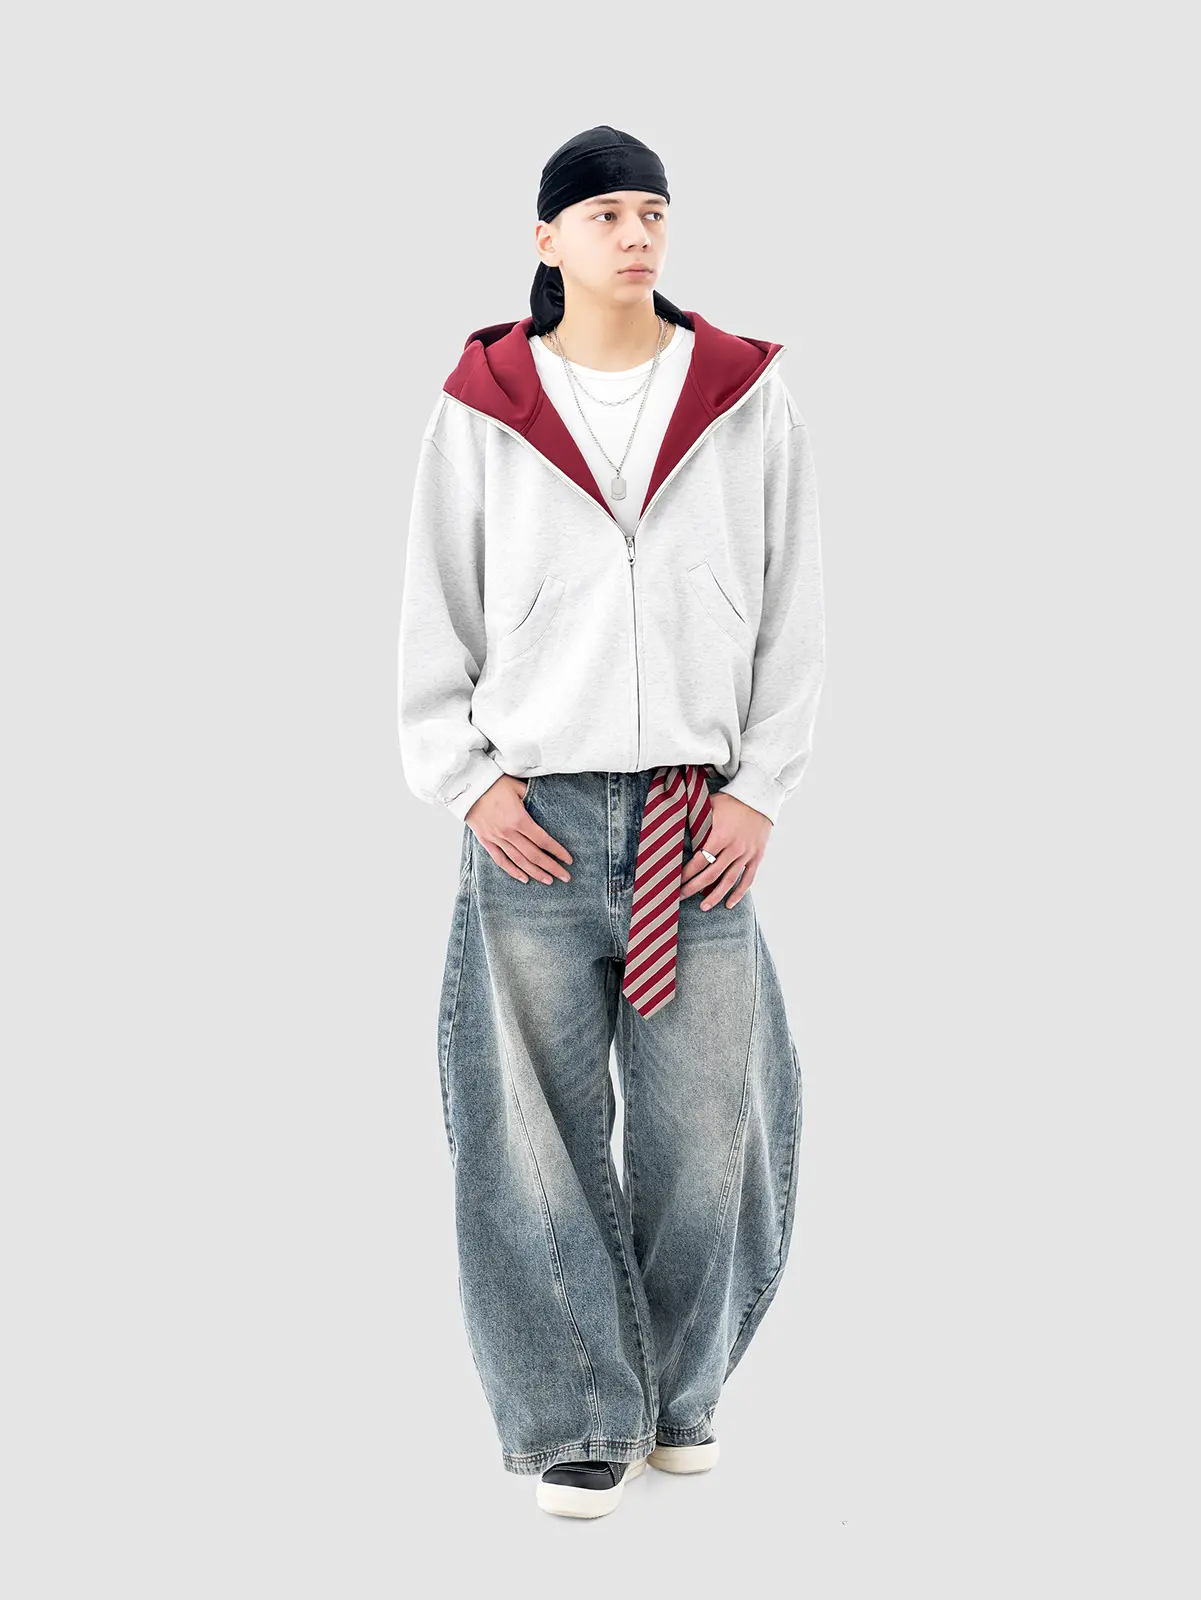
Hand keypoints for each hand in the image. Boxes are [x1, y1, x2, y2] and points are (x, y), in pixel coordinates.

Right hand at [465, 776, 572, 885]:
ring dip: (535, 872)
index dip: (557, 851)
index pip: (543, 840)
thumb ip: (533, 797)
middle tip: (565, 877)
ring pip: (519, 861)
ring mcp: (496, 838)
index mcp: (519, 819)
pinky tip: (524, 879)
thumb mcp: (518, 786)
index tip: (568, 860)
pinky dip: (512, 871)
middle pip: (534, 855)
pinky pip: (500, 860)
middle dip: (551, 867)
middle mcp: (508, 832)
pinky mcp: (486, 841)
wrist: (466, 786)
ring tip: (549, 881)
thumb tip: (547, 803)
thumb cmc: (494, 783)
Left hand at [679, 792, 770, 909]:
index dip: (687, 874)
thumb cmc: (730, 801)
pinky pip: (748, 879)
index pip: (699, 861)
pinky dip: (739, 893)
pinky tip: (729, 904)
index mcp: (719, 836)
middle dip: (694, 888)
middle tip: (682, 897)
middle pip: (711, 875)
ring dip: (715, 896)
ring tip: (704, 907)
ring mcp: (747, 854)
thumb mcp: (710, 806)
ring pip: (729, 881)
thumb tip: (674, 827)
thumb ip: (696, 820)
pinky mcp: (757, 856)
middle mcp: (734, 848)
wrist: (759, 797)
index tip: (676, 881)